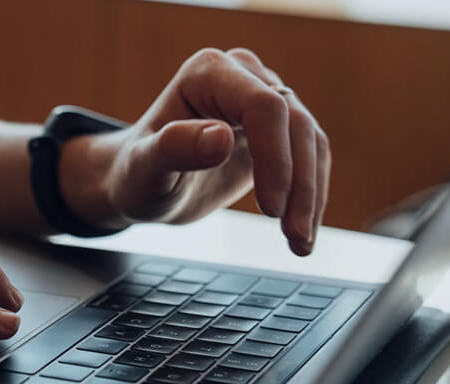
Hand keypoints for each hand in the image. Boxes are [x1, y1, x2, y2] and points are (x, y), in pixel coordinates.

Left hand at [69, 48, 329, 255]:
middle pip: (295, 123)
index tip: (270, 209)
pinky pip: (310, 157)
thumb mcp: (144, 168)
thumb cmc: (137, 174)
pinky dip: (311, 196)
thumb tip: (221, 137)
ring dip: (312, 195)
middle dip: (300, 184)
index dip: (275, 158)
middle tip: (294, 237)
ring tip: (300, 243)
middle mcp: (242, 76)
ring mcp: (265, 99)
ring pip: (310, 141)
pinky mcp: (278, 130)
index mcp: (208, 73)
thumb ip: (174, 148)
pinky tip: (302, 230)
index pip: (263, 106)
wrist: (144, 186)